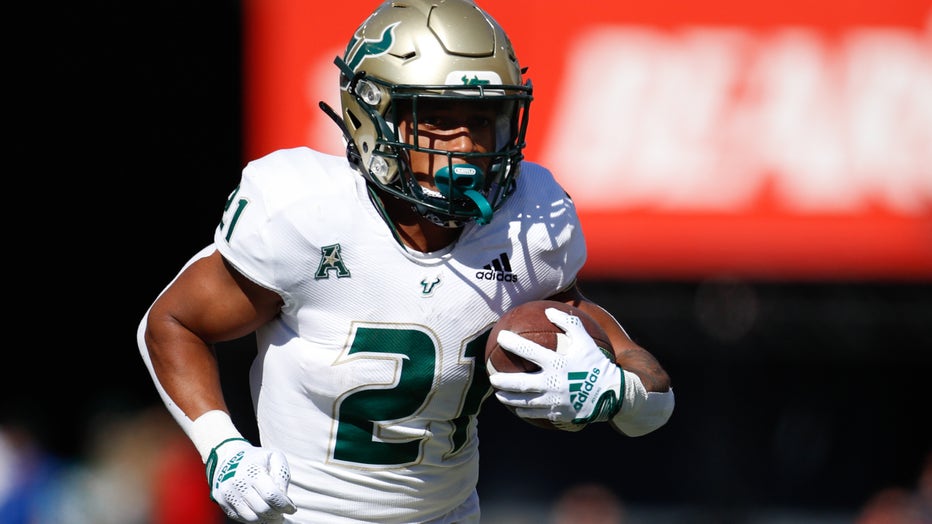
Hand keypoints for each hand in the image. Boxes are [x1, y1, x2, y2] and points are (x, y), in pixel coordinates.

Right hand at [206, 438, 296, 522]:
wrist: (227, 457)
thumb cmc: (256, 459)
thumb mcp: (274, 457)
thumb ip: (282, 475)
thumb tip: (284, 496)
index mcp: (252, 470)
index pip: (271, 495)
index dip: (285, 506)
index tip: (292, 509)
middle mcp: (237, 483)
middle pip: (262, 509)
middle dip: (277, 514)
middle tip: (282, 512)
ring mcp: (227, 494)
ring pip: (251, 518)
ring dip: (266, 520)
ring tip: (273, 515)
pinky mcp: (221, 502)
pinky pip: (240, 518)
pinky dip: (254, 519)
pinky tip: (261, 514)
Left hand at [488, 307, 623, 429]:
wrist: (612, 394)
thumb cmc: (596, 363)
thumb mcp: (586, 341)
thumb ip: (568, 323)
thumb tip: (549, 309)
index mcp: (558, 363)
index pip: (529, 351)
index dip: (513, 343)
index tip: (500, 337)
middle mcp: (554, 383)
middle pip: (521, 383)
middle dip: (503, 380)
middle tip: (491, 376)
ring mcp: (555, 401)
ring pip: (525, 401)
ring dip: (509, 398)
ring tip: (498, 394)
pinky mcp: (558, 414)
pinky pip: (536, 413)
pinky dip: (524, 410)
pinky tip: (517, 407)